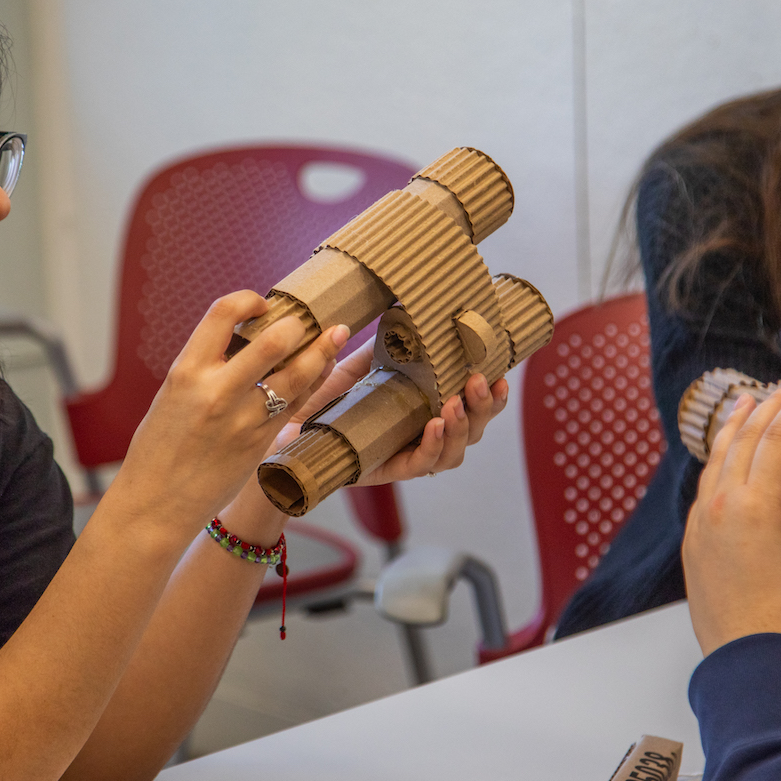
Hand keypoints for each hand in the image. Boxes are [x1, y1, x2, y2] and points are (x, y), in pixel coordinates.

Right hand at [111, 291, 349, 536]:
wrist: (155, 505)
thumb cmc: (159, 449)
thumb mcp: (172, 396)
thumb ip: (205, 369)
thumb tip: (243, 343)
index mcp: (186, 372)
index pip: (223, 313)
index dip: (249, 299)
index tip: (262, 304)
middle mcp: (216, 392)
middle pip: (273, 341)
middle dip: (298, 324)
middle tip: (308, 320)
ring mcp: (243, 420)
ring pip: (297, 375)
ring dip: (322, 351)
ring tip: (337, 334)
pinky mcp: (261, 444)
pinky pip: (297, 405)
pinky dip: (315, 382)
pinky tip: (324, 369)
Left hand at [270, 340, 510, 484]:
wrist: (280, 430)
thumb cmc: (319, 402)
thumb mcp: (354, 367)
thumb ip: (381, 347)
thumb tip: (404, 308)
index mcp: (423, 412)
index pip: (471, 406)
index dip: (492, 395)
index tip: (501, 372)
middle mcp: (421, 437)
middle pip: (473, 431)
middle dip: (484, 408)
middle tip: (479, 382)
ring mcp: (406, 456)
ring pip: (453, 453)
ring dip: (462, 427)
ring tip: (455, 404)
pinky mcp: (385, 472)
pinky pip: (419, 465)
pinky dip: (431, 446)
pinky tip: (434, 425)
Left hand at [683, 379, 780, 656]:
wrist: (746, 652)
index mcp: (754, 505)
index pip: (776, 438)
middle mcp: (720, 504)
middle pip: (743, 437)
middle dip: (769, 405)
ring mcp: (701, 519)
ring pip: (716, 456)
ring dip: (735, 424)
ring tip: (750, 401)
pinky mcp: (693, 536)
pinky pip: (705, 484)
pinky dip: (719, 458)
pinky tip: (728, 451)